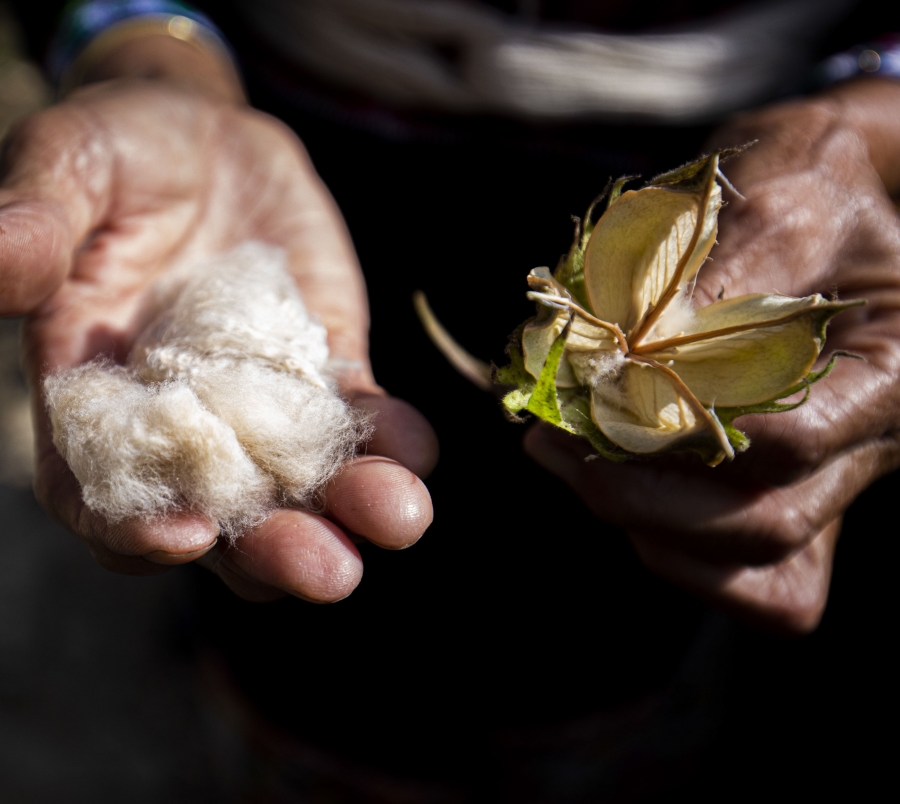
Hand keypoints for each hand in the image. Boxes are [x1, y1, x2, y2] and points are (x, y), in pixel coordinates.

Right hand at [0, 57, 436, 602]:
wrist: (199, 132)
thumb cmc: (112, 150)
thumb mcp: (61, 166)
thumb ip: (24, 225)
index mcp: (86, 397)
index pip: (93, 493)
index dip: (128, 528)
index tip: (180, 534)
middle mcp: (172, 425)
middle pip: (213, 519)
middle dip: (267, 551)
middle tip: (325, 570)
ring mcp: (252, 407)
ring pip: (294, 491)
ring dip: (345, 514)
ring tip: (397, 518)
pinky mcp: (319, 375)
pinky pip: (356, 425)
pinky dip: (389, 444)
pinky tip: (418, 450)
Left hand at [525, 79, 899, 633]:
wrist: (833, 206)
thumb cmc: (815, 185)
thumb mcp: (782, 190)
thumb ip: (729, 260)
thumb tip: (644, 339)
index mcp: (891, 370)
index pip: (790, 443)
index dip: (679, 433)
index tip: (594, 393)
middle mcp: (872, 443)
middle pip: (761, 524)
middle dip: (637, 493)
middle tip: (549, 442)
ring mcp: (837, 482)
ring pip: (749, 563)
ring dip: (639, 520)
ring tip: (559, 457)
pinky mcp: (794, 498)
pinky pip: (753, 582)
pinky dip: (675, 554)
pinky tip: (614, 494)